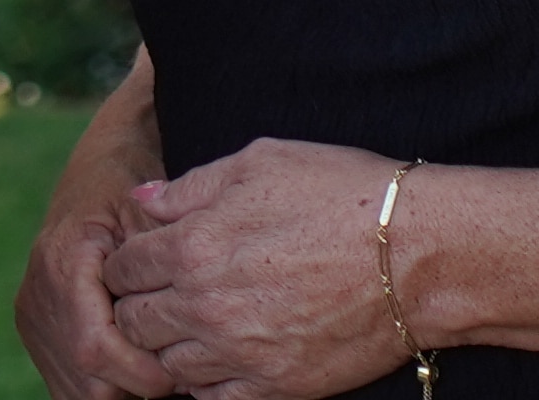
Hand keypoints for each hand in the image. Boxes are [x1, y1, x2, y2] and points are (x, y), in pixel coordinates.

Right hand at [17, 53, 174, 399]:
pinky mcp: (38, 331)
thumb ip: (161, 262)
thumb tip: (181, 325)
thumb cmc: (130, 184)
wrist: (96, 166)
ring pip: (77, 389)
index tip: (179, 372)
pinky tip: (139, 367)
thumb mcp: (149, 212)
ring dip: (120, 390)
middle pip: (86, 377)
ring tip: (161, 369)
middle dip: (134, 386)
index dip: (139, 371)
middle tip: (178, 377)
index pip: (95, 347)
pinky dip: (106, 383)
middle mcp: (37, 296)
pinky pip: (72, 382)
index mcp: (61, 264)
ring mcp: (34, 317)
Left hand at [99, 138, 408, 399]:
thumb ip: (190, 186)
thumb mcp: (259, 163)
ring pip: (165, 367)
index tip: (138, 259)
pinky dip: (203, 382)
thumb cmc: (341, 194)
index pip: (120, 266)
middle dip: (134, 306)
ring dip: (166, 347)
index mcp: (193, 245)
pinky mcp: (276, 387)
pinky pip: (211, 399)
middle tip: (154, 295)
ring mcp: (240, 353)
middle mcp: (206, 305)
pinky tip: (217, 357)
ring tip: (186, 327)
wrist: (418, 254)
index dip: (122, 261)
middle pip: (132, 321)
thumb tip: (142, 198)